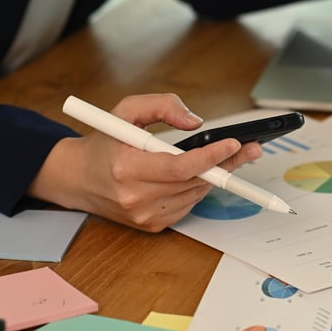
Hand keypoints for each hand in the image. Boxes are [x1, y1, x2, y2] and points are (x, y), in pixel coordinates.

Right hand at [28, 93, 261, 231]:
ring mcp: (144, 215)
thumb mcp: (127, 110)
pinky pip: (187, 204)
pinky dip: (197, 187)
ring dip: (214, 175)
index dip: (210, 156)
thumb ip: (162, 105)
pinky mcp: (152, 225)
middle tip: (252, 148)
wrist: (79, 178)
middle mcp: (135, 197)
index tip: (234, 143)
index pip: (179, 166)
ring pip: (195, 193)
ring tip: (230, 157)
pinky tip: (199, 173)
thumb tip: (196, 122)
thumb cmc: (106, 141)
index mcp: (126, 168)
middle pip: (194, 181)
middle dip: (226, 163)